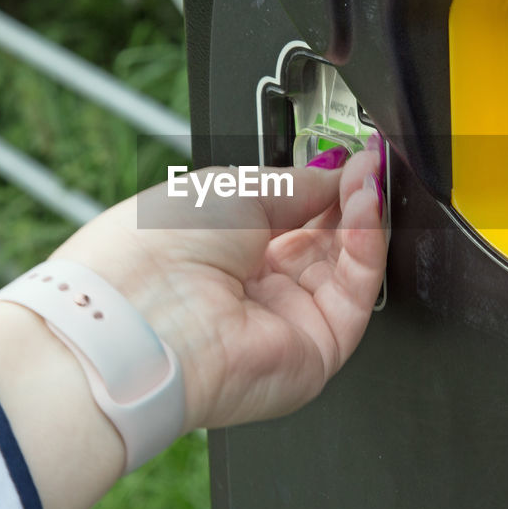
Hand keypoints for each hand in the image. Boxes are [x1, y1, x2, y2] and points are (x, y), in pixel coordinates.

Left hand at [48, 142, 387, 431]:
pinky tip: (366, 208)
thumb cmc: (157, 252)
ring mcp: (288, 321)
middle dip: (350, 198)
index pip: (297, 217)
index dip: (327, 185)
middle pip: (329, 241)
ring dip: (364, 218)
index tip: (351, 157)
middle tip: (364, 166)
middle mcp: (258, 289)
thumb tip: (339, 172)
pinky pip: (356, 294)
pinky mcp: (316, 350)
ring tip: (366, 183)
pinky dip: (368, 247)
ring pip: (349, 267)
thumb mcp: (232, 188)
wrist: (139, 320)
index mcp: (227, 250)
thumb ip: (297, 182)